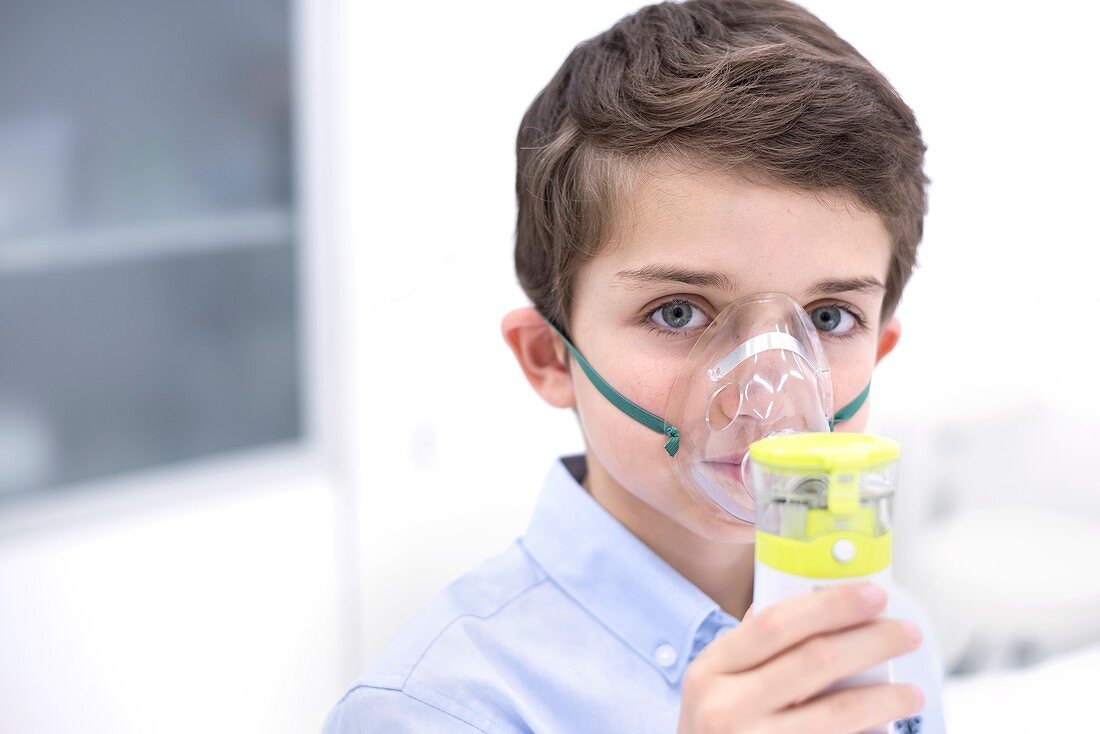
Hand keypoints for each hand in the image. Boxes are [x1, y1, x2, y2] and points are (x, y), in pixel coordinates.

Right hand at [676, 583, 922, 733]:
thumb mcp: (712, 688)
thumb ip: (751, 649)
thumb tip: (807, 604)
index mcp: (710, 671)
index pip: (777, 623)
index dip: (831, 605)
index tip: (873, 594)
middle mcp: (726, 707)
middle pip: (815, 660)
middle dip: (871, 642)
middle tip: (906, 633)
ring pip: (838, 713)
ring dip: (885, 698)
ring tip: (911, 692)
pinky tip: (888, 733)